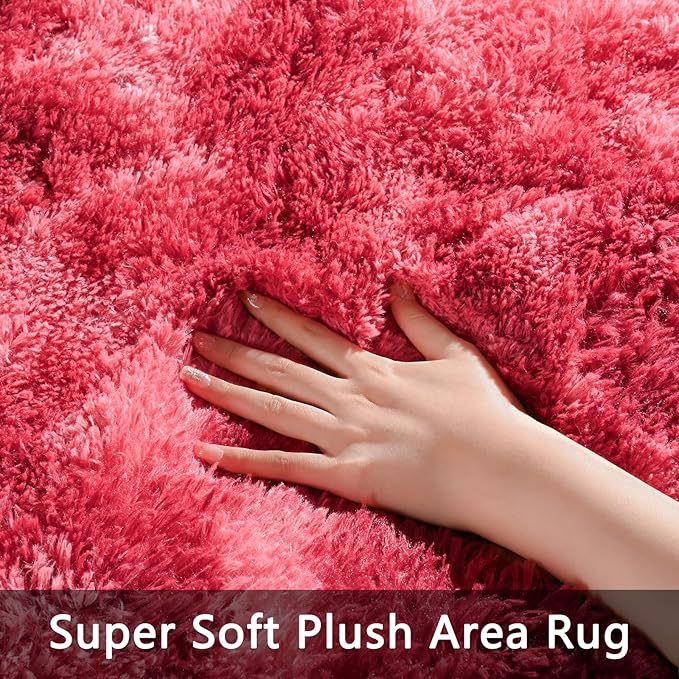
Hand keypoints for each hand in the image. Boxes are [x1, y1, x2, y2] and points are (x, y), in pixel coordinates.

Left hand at [180, 283, 528, 533]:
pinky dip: (244, 460)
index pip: (313, 338)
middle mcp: (350, 398)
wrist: (502, 466)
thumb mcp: (457, 356)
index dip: (277, 317)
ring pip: (273, 410)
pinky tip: (206, 452)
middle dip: (236, 354)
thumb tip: (399, 285)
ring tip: (190, 379)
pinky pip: (285, 467)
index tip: (244, 300)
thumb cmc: (486, 413)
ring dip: (228, 393)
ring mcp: (345, 436)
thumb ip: (422, 322)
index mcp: (374, 370)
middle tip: (196, 339)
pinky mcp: (347, 476)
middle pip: (280, 370)